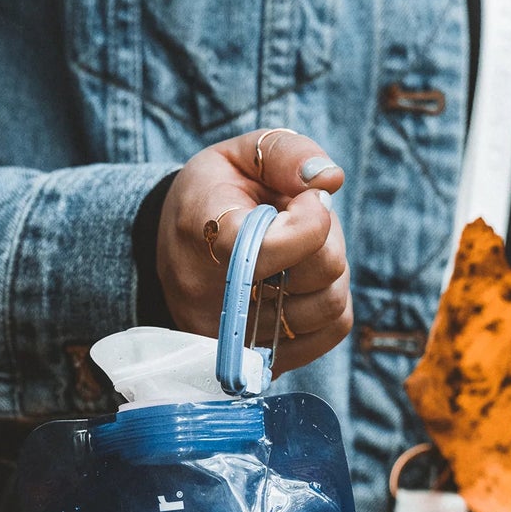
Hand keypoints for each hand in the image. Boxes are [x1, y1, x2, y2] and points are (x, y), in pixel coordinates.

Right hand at [156, 129, 351, 377]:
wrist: (178, 251)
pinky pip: (330, 332)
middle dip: (328, 237)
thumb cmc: (214, 196)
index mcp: (202, 233)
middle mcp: (212, 296)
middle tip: (306, 219)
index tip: (308, 199)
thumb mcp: (238, 154)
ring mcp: (235, 337)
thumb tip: (329, 179)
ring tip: (304, 250)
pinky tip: (305, 281)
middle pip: (316, 275)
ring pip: (330, 306)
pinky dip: (331, 301)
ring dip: (332, 270)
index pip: (267, 249)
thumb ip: (286, 153)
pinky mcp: (259, 358)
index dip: (309, 223)